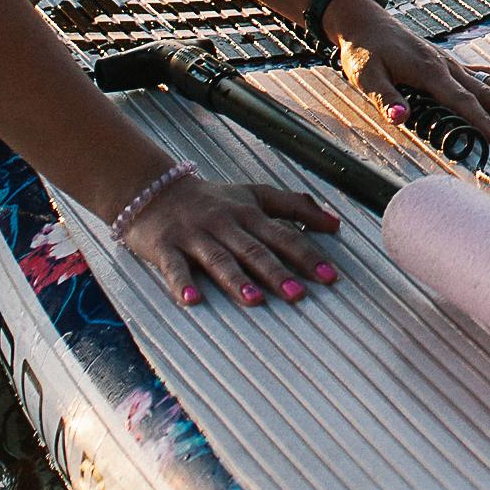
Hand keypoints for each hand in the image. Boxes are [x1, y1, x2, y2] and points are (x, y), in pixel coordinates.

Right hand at [123, 170, 342, 310]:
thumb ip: (295, 207)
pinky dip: (182, 284)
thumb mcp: (255, 195)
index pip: (283, 235)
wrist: (154, 189)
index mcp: (248, 213)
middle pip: (254, 250)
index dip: (307, 255)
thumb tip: (335, 223)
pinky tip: (192, 300)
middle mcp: (224, 224)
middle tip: (298, 295)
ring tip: (254, 299)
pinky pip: (174, 267)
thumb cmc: (212, 199)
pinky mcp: (165, 247)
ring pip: (219, 259)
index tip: (329, 276)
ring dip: (237, 279)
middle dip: (277, 272)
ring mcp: (194, 236)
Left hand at [330, 2, 489, 143]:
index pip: (462, 100)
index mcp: (430, 71)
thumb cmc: (363, 50)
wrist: (364, 21)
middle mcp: (448, 66)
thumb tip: (402, 118)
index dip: (482, 120)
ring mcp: (454, 64)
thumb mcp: (366, 76)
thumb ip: (386, 98)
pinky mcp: (453, 64)